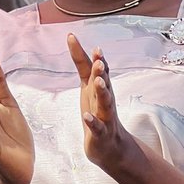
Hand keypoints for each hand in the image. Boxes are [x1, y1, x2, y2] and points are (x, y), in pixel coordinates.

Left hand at [68, 35, 133, 174]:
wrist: (110, 147)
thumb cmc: (97, 112)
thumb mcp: (88, 87)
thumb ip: (83, 66)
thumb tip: (74, 40)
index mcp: (97, 88)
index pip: (92, 68)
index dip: (84, 54)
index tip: (72, 36)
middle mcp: (103, 99)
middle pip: (103, 82)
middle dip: (101, 69)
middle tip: (99, 55)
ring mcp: (104, 117)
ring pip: (105, 103)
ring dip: (103, 91)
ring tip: (98, 81)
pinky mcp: (101, 134)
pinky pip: (98, 128)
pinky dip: (93, 122)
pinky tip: (87, 116)